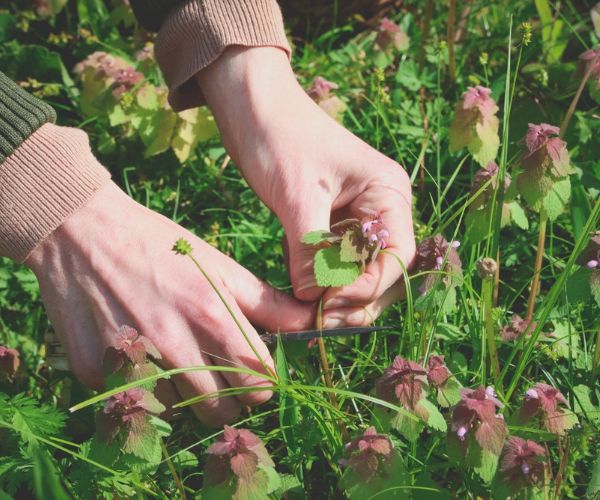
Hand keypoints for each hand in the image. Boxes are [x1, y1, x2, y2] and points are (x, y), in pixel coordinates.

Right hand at [25, 181, 313, 425]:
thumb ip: (267, 302)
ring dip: (184, 393)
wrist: (82, 232)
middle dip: (229, 397)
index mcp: (213, 317)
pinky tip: (138, 351)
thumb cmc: (160, 246)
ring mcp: (133, 361)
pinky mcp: (96, 371)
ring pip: (179, 410)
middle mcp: (175, 346)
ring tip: (175, 356)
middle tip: (217, 370)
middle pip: (222, 410)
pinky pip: (134, 398)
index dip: (261, 381)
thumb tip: (310, 322)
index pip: (259, 384)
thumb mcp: (218, 266)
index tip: (252, 370)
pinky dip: (143, 384)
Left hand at [195, 47, 415, 326]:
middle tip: (319, 321)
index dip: (368, 287)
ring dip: (338, 296)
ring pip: (359, 272)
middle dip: (355, 299)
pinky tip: (301, 293)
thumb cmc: (278, 136)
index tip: (330, 304)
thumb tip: (313, 299)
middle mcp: (380, 207)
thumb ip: (310, 248)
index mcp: (387, 192)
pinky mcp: (329, 223)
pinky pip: (334, 263)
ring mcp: (356, 217)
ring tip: (308, 315)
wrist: (250, 104)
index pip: (398, 255)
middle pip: (384, 271)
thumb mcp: (297, 193)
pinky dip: (320, 282)